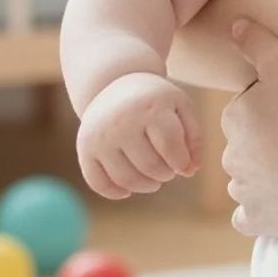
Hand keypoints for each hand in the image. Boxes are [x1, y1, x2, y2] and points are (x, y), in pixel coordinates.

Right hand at [76, 72, 199, 199]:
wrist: (113, 83)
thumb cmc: (154, 101)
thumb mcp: (181, 107)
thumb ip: (193, 138)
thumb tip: (190, 171)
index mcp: (150, 107)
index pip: (170, 146)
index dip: (181, 163)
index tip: (184, 166)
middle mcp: (121, 121)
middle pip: (150, 166)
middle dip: (165, 175)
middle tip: (168, 171)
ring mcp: (100, 135)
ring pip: (126, 179)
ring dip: (146, 186)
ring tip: (153, 179)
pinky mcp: (85, 148)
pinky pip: (98, 183)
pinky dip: (115, 193)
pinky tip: (127, 189)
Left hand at [222, 18, 277, 237]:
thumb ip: (257, 40)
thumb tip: (234, 25)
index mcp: (235, 117)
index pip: (247, 110)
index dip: (272, 108)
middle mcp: (231, 155)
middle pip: (245, 147)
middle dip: (265, 145)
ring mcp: (244, 190)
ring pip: (245, 182)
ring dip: (264, 178)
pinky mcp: (259, 220)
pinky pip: (249, 217)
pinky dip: (261, 213)